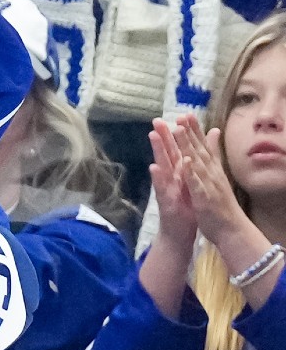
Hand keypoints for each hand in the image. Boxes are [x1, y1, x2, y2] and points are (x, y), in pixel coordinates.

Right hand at [148, 117, 197, 246]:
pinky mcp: (164, 200)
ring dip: (156, 151)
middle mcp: (170, 178)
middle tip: (157, 120)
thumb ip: (192, 168)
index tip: (178, 116)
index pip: (177, 151)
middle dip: (162, 137)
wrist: (179, 233)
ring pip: (161, 166)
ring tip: (153, 135)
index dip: (178, 135)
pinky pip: (160, 188)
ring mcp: (165, 188)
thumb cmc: (186, 208)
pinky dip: (157, 178)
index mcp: (179, 174)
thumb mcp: (191, 185)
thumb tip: (196, 154)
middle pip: (166, 154)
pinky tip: (154, 167)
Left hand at [172, 114, 247, 247]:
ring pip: (196, 162)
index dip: (195, 130)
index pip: (203, 146)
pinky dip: (191, 171)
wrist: (232, 230)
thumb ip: (213, 156)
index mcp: (212, 170)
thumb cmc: (222, 204)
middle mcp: (211, 174)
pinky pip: (196, 183)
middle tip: (181, 114)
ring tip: (177, 129)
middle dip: (189, 132)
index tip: (186, 114)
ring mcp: (208, 184)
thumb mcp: (217, 177)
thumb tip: (214, 135)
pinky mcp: (204, 197)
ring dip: (187, 145)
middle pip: (198, 149)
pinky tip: (185, 160)